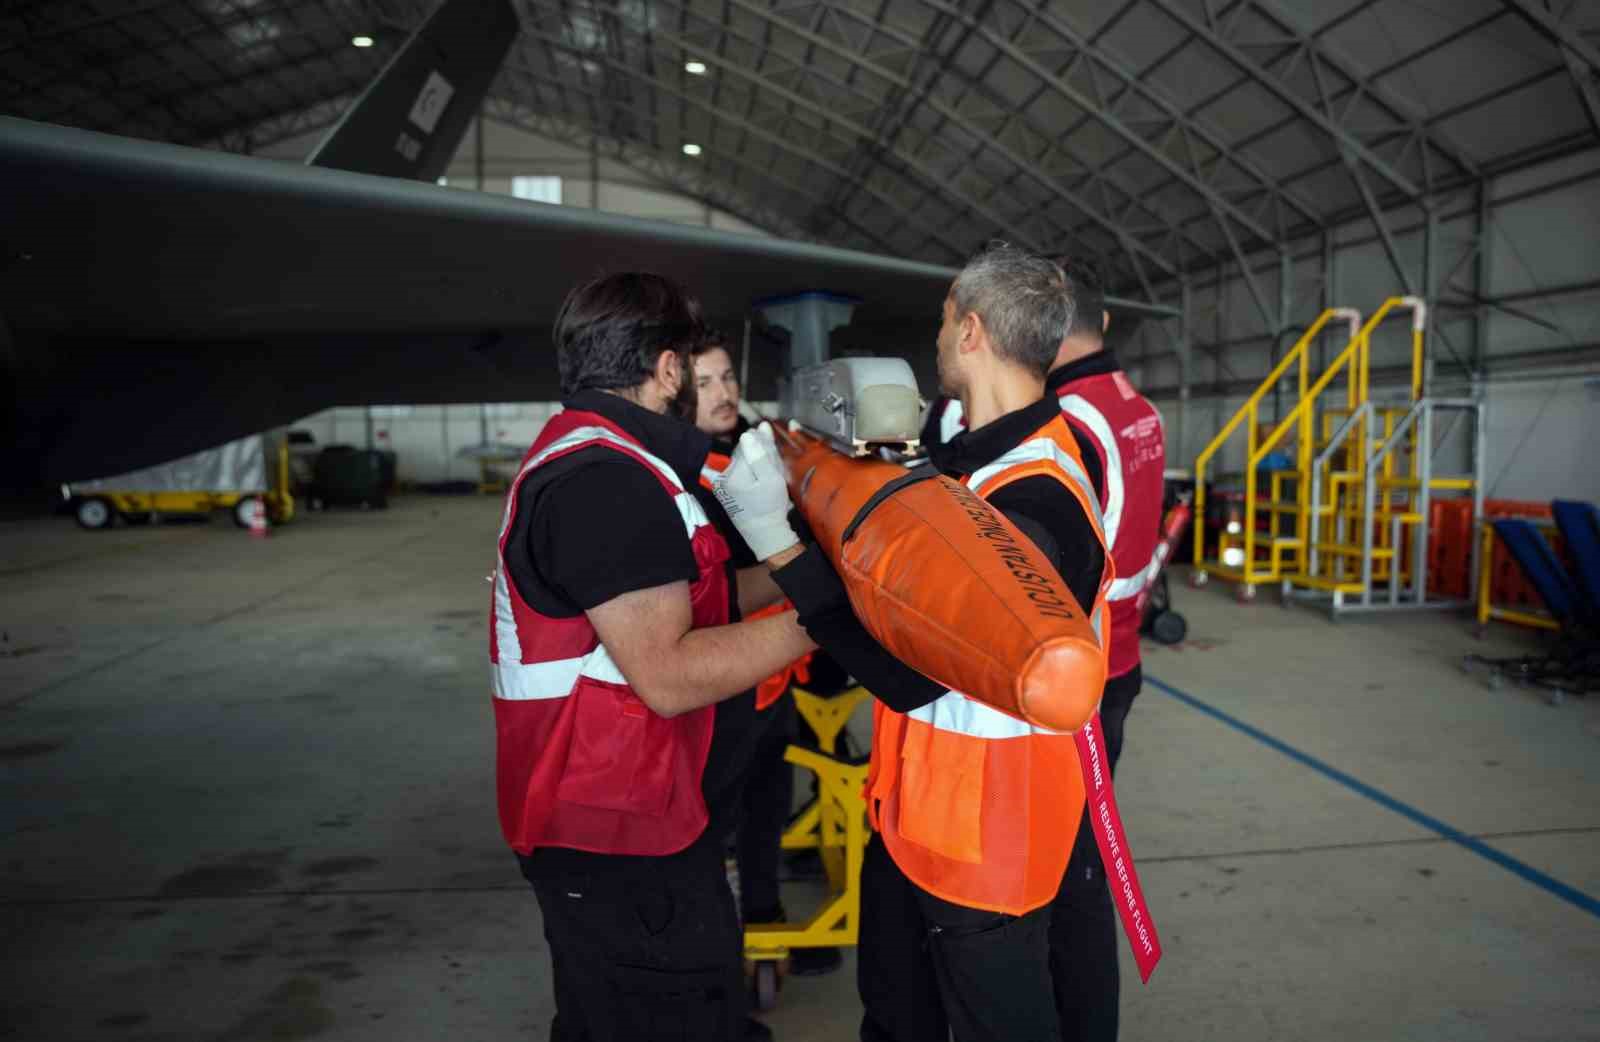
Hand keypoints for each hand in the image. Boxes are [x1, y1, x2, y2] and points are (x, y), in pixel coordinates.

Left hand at [713, 422, 799, 561]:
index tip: (772, 443)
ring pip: (741, 462)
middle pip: (742, 452)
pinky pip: (736, 473)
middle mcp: (722, 478)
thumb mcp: (772, 479)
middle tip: (772, 460)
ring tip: (767, 473)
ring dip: (754, 461)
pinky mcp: (724, 491)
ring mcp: (721, 485)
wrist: (764, 534)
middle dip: (758, 451)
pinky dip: (748, 472)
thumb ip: (760, 455)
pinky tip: (756, 479)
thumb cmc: (770, 507)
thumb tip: (747, 434)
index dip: (762, 442)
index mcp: (734, 474)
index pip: (747, 445)